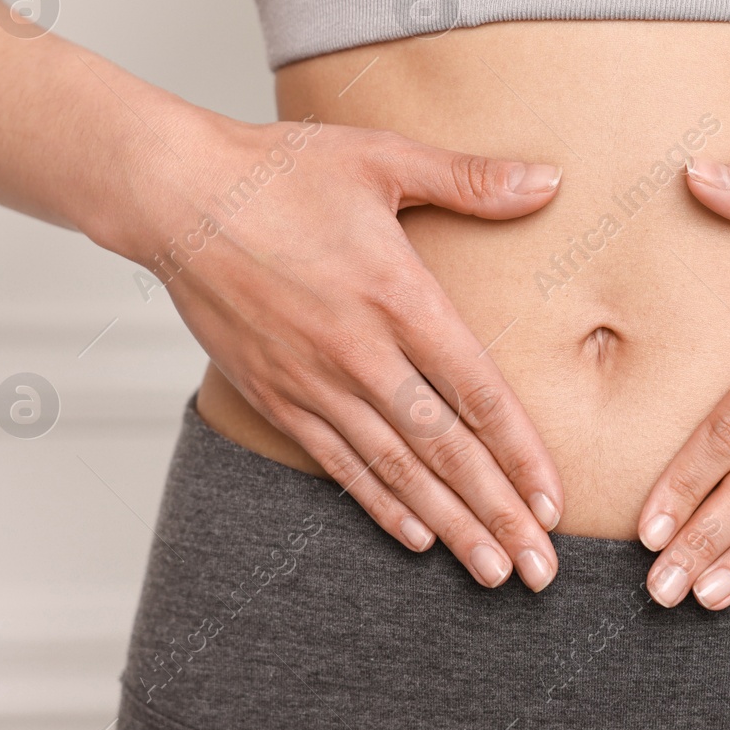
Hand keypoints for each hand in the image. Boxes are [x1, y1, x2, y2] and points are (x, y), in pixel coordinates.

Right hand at [103, 107, 568, 591]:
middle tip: (541, 568)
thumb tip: (549, 180)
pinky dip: (380, 504)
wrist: (175, 195)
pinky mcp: (275, 395)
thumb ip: (470, 178)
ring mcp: (313, 381)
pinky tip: (417, 538)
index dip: (519, 452)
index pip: (475, 391)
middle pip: (443, 448)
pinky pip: (337, 463)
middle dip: (497, 513)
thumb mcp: (383, 158)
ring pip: (394, 470)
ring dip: (448, 526)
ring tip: (492, 571)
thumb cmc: (279, 171)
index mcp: (397, 294)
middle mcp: (359, 351)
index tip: (554, 501)